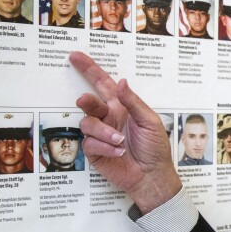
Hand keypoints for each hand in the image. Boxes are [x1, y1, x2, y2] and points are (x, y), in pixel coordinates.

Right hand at [70, 51, 181, 213]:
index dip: (89, 69)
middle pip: (89, 102)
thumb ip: (134, 102)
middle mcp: (108, 118)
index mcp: (121, 107)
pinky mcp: (95, 151)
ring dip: (103, 132)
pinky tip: (118, 152)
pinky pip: (89, 143)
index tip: (75, 56)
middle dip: (86, 101)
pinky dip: (104, 147)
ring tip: (120, 140)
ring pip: (87, 124)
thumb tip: (121, 82)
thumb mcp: (150, 121)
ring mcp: (100, 134)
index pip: (102, 84)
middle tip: (85, 101)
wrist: (152, 175)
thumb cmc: (155, 148)